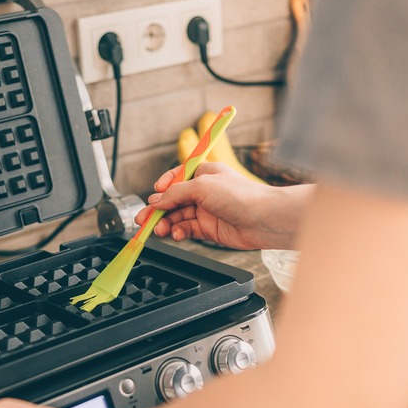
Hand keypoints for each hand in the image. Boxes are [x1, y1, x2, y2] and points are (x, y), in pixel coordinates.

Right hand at [135, 162, 311, 249]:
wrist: (264, 219)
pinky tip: (175, 234)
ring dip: (165, 223)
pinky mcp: (209, 229)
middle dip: (157, 210)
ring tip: (159, 229)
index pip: (175, 178)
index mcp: (203, 173)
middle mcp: (204, 191)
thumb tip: (156, 200)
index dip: (162, 188)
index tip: (152, 197)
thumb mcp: (202, 186)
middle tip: (143, 220)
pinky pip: (186, 230)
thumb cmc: (241, 196)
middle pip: (173, 200)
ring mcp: (206, 211)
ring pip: (177, 216)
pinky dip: (178, 232)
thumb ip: (176, 193)